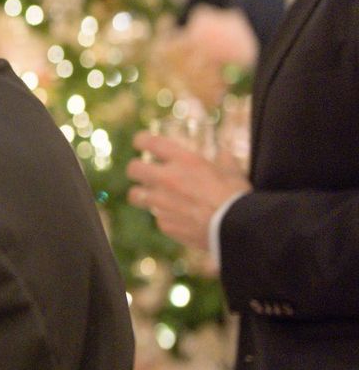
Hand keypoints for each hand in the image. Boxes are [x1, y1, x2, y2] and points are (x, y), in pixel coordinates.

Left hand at [127, 132, 249, 272]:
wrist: (235, 229)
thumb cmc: (236, 197)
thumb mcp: (233, 172)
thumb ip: (224, 160)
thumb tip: (224, 153)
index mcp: (183, 160)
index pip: (148, 142)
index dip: (141, 140)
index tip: (140, 143)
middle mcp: (166, 179)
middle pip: (133, 169)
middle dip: (136, 169)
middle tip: (144, 172)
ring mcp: (161, 203)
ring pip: (135, 195)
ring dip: (142, 194)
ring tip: (152, 196)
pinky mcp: (164, 224)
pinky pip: (157, 218)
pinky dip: (166, 217)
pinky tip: (179, 219)